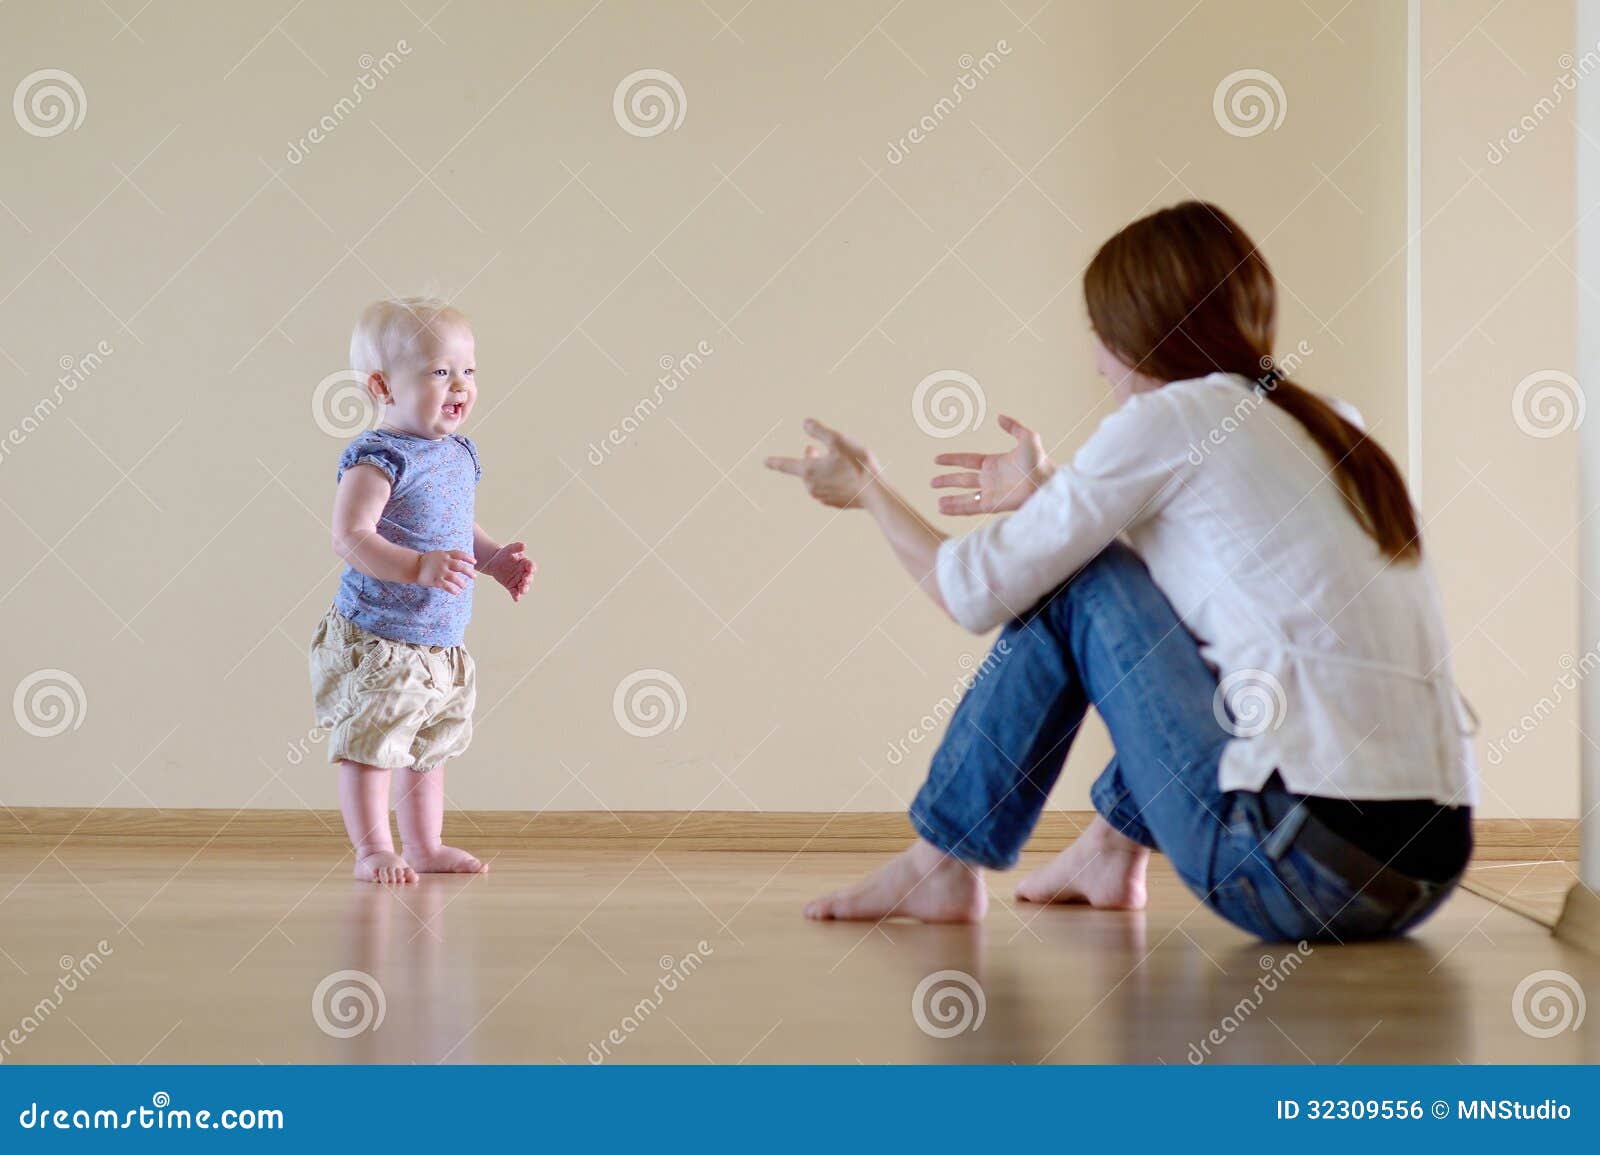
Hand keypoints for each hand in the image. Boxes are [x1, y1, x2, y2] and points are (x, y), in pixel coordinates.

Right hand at [416, 549, 476, 593]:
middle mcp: (444, 562)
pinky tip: (456, 592)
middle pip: (459, 566)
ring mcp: (440, 571)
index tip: (475, 562)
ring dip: (460, 582)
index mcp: (445, 555)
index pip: (459, 554)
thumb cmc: (430, 560)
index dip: (467, 558)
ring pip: (453, 577)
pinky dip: (452, 589)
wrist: (414, 565)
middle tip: (475, 576)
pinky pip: (445, 585)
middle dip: (468, 571)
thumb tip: (463, 561)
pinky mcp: (435, 580)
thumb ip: (450, 557)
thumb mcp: (439, 554)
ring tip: (464, 586)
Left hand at [478, 540, 535, 601]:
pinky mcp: (511, 586)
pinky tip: (516, 599)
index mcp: (525, 564)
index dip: (531, 568)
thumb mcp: (509, 549)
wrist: (494, 562)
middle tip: (525, 580)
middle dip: (528, 580)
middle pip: (529, 578)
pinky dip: (516, 596)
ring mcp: (518, 580)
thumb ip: (516, 547)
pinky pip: (514, 592)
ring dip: (524, 589)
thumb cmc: (504, 554)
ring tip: (522, 590)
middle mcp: (523, 573)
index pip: (531, 566)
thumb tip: (524, 545)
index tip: (530, 569)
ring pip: (524, 586)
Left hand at [764, 419, 882, 509]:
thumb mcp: (838, 440)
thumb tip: (805, 423)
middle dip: (809, 458)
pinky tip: (845, 477)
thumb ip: (819, 431)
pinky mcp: (834, 503)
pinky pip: (828, 489)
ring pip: (816, 480)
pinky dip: (832, 481)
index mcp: (808, 470)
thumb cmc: (856, 464)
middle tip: (816, 449)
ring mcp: (823, 497)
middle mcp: (812, 486)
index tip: (765, 462)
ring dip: (821, 470)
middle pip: (804, 470)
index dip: (775, 461)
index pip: (786, 464)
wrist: (874, 492)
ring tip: (835, 463)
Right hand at [931, 414, 1053, 514]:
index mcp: (994, 463)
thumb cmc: (1040, 461)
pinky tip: (943, 508)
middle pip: (963, 480)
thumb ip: (1013, 426)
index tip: (937, 459)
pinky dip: (955, 508)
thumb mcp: (1027, 437)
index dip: (952, 460)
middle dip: (947, 481)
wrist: (1045, 481)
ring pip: (964, 497)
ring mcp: (990, 493)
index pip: (967, 461)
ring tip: (936, 502)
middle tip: (932, 482)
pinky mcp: (992, 505)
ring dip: (950, 498)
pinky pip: (969, 507)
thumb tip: (999, 416)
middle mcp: (990, 479)